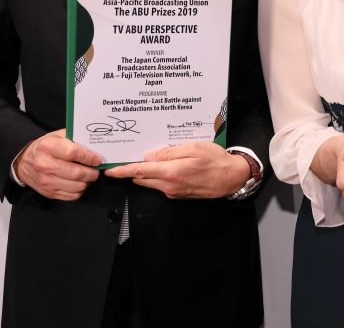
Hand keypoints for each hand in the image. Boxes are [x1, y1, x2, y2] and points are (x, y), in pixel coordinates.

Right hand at [13, 129, 100, 200]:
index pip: (73, 153)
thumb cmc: (45, 147)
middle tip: (96, 170)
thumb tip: (95, 145)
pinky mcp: (49, 192)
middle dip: (92, 173)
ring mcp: (46, 181)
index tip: (98, 159)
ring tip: (88, 176)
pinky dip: (80, 190)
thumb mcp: (57, 136)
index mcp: (48, 147)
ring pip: (77, 186)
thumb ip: (75, 138)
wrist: (24, 162)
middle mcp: (45, 165)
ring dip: (87, 182)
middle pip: (77, 173)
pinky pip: (72, 196)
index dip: (89, 157)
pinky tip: (79, 183)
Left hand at [104, 141, 247, 198]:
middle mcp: (169, 185)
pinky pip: (162, 185)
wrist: (232, 178)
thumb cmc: (216, 160)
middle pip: (142, 178)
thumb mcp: (193, 148)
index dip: (122, 171)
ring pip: (151, 182)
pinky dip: (158, 176)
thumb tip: (149, 156)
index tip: (110, 172)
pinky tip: (167, 166)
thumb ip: (169, 152)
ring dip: (146, 172)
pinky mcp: (179, 194)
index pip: (139, 171)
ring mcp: (173, 192)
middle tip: (129, 157)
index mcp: (171, 172)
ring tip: (150, 159)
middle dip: (133, 170)